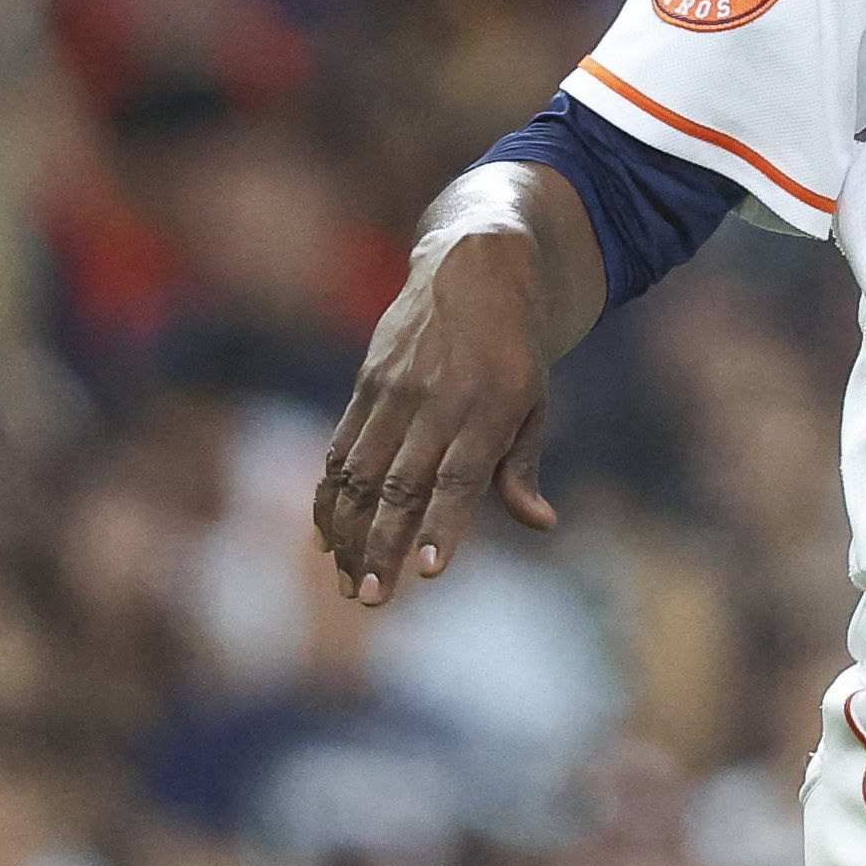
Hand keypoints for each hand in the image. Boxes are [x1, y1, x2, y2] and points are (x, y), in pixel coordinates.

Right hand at [318, 228, 562, 604]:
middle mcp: (437, 401)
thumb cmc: (513, 353)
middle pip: (401, 484)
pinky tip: (325, 538)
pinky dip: (329, 496)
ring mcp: (395, 391)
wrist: (474, 268)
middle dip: (382, 545)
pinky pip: (340, 449)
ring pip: (360, 472)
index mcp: (490, 408)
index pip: (461, 477)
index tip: (428, 570)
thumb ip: (524, 465)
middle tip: (371, 597)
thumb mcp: (534, 400)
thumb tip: (541, 522)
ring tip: (345, 582)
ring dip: (348, 532)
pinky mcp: (366, 384)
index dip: (443, 525)